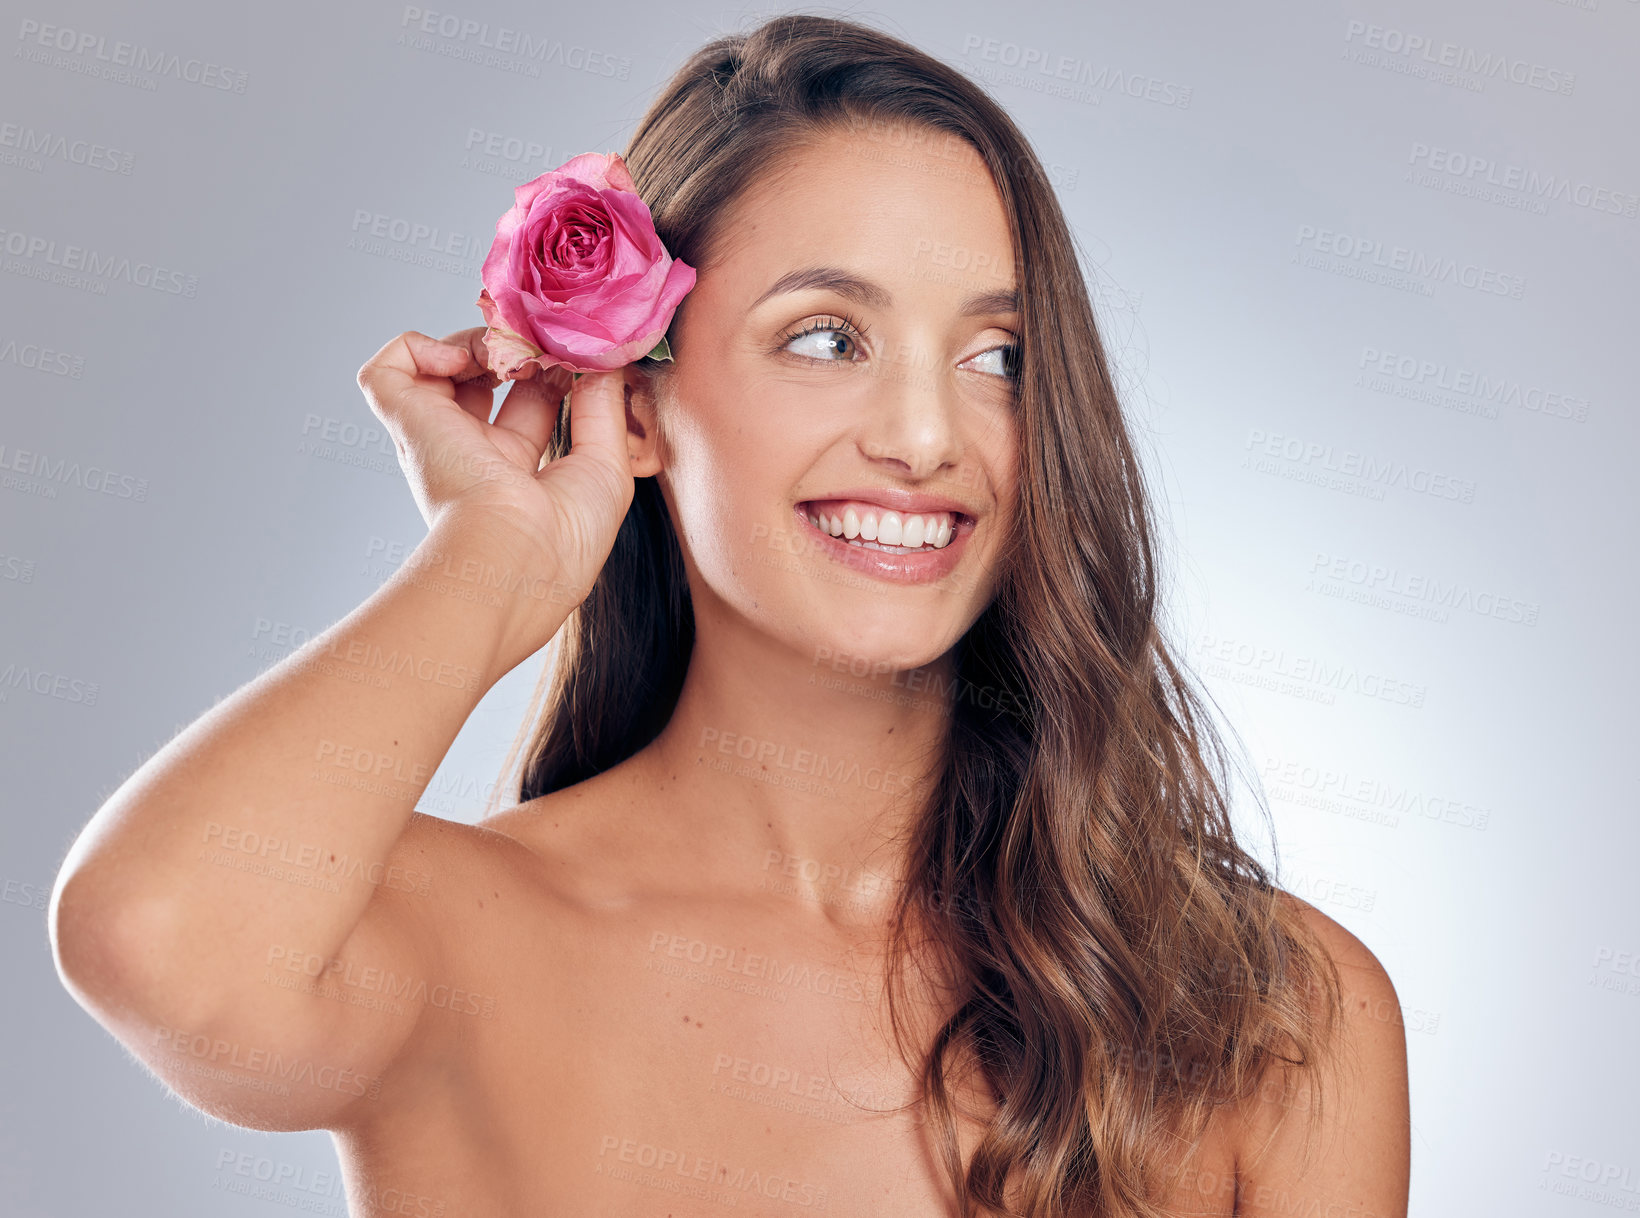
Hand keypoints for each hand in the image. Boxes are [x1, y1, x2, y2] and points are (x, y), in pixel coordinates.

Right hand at [356, 326, 636, 603]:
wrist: (515, 557)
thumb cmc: (565, 535)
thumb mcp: (606, 466)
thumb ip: (604, 408)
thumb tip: (602, 362)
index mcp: (516, 474)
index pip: (532, 402)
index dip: (554, 370)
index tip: (578, 355)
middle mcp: (471, 455)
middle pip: (487, 381)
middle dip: (518, 349)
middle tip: (545, 340)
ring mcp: (436, 439)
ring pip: (439, 369)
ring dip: (478, 342)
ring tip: (510, 347)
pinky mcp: (406, 423)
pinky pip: (389, 370)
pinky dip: (420, 347)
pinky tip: (462, 361)